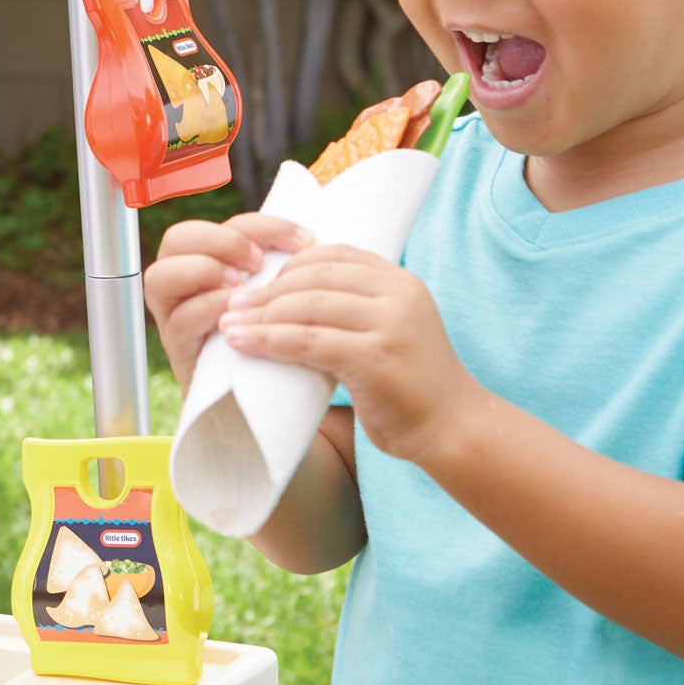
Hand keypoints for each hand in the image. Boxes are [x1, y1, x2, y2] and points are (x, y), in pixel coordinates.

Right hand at [143, 214, 313, 388]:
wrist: (269, 400)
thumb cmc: (279, 340)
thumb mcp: (283, 298)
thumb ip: (284, 269)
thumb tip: (316, 242)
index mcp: (214, 261)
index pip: (225, 225)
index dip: (264, 225)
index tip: (304, 241)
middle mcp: (185, 284)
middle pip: (177, 238)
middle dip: (221, 241)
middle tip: (258, 262)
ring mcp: (175, 316)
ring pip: (159, 276)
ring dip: (203, 271)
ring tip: (241, 286)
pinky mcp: (178, 351)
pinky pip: (179, 320)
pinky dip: (208, 308)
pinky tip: (237, 314)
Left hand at [217, 243, 475, 468]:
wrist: (453, 429)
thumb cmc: (412, 385)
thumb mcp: (388, 331)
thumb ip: (354, 309)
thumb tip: (288, 298)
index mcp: (401, 281)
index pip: (334, 255)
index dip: (290, 266)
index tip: (258, 284)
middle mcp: (399, 294)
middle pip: (316, 277)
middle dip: (268, 290)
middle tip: (232, 304)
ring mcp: (390, 324)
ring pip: (308, 307)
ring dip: (261, 315)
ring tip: (229, 325)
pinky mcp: (375, 358)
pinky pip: (309, 341)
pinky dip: (270, 341)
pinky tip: (245, 345)